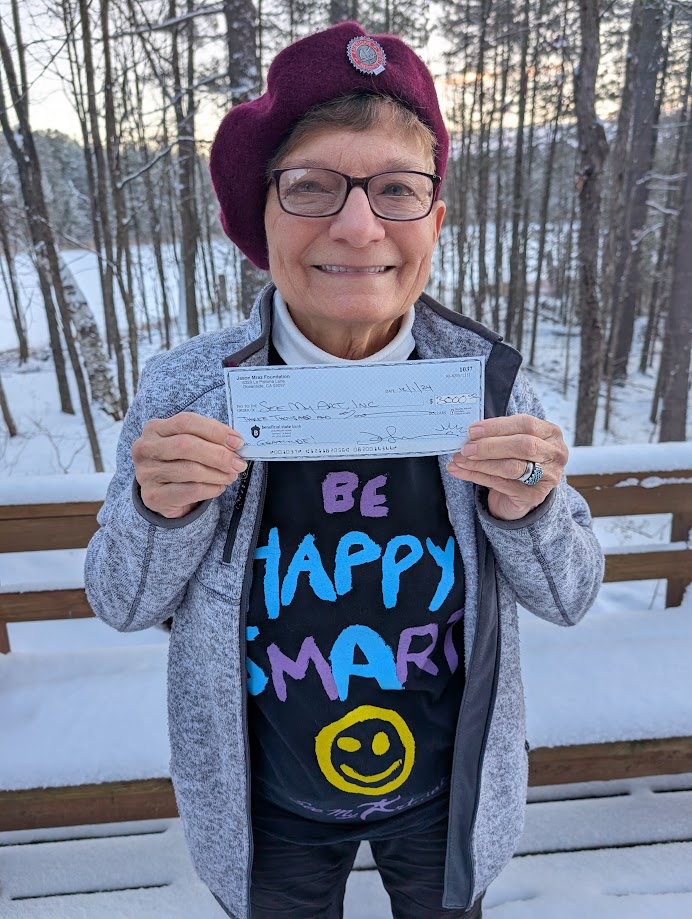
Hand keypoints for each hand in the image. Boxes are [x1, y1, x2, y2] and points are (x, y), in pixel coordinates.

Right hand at [131, 412, 245, 518]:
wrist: (161, 494)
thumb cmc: (179, 462)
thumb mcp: (187, 444)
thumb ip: (207, 440)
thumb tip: (236, 444)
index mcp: (154, 428)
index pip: (187, 422)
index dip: (215, 431)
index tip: (237, 442)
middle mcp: (146, 448)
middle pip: (186, 445)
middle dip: (219, 455)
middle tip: (238, 463)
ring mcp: (146, 473)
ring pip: (190, 470)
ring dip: (218, 474)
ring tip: (231, 476)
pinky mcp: (153, 496)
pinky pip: (190, 491)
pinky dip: (210, 489)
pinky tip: (219, 487)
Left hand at [446, 414, 567, 520]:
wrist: (521, 495)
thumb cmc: (516, 459)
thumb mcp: (512, 442)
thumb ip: (498, 435)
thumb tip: (470, 433)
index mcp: (551, 433)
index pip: (526, 424)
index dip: (497, 426)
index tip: (472, 430)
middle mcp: (555, 454)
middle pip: (523, 445)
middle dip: (490, 446)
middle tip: (465, 448)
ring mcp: (547, 477)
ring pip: (511, 467)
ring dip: (481, 462)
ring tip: (459, 459)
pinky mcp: (534, 496)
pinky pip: (501, 484)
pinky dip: (477, 476)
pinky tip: (460, 471)